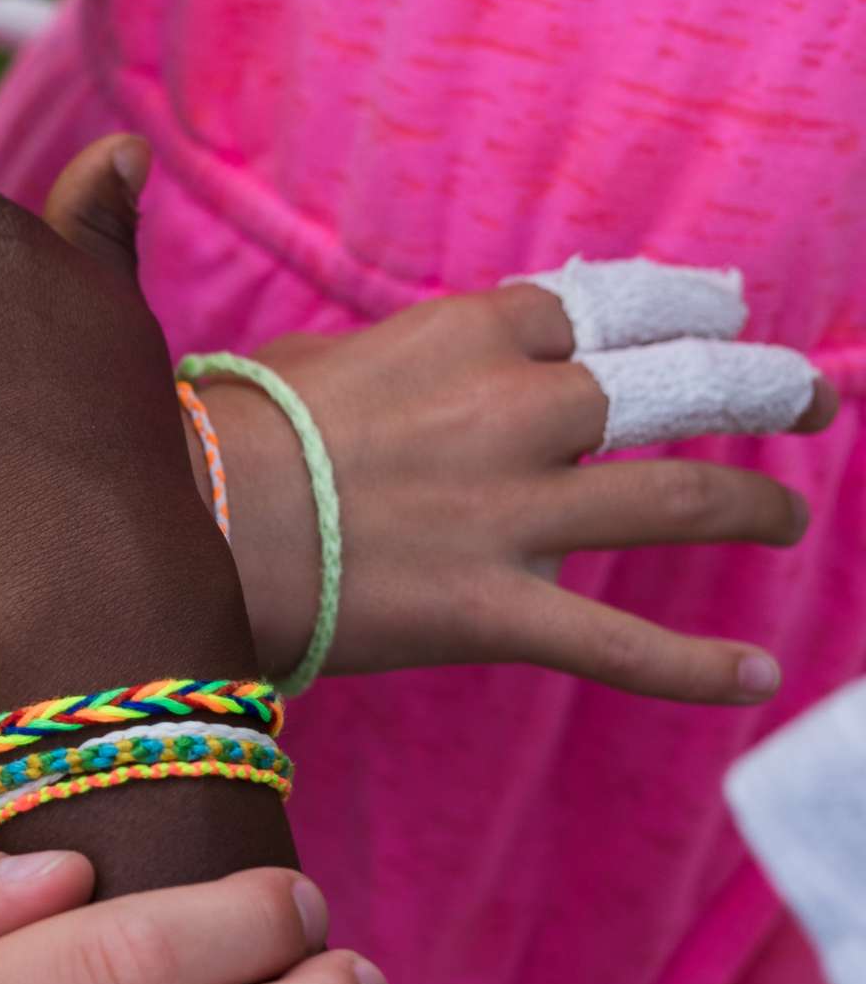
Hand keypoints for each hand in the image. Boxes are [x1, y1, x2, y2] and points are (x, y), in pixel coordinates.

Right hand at [200, 290, 837, 701]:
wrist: (179, 525)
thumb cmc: (219, 436)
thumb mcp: (303, 354)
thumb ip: (381, 355)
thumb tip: (385, 365)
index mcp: (473, 334)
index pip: (612, 305)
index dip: (684, 304)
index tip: (723, 307)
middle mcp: (519, 410)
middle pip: (683, 384)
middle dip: (762, 388)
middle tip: (804, 400)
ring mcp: (516, 513)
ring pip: (683, 502)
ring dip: (752, 508)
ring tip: (783, 519)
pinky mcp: (496, 610)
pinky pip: (621, 647)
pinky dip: (697, 668)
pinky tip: (751, 679)